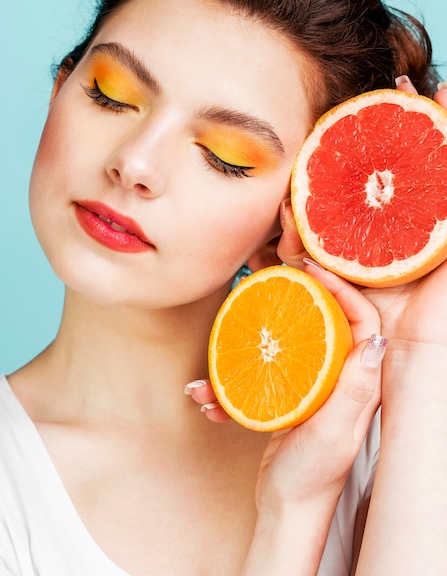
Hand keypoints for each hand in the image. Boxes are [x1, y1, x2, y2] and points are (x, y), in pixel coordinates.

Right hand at [186, 253, 382, 506]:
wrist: (287, 507)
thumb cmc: (313, 476)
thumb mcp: (334, 431)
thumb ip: (355, 387)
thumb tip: (378, 340)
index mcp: (358, 381)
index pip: (362, 320)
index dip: (342, 289)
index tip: (313, 270)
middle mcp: (336, 378)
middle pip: (321, 321)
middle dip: (293, 300)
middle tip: (269, 279)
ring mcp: (309, 386)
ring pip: (279, 348)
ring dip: (242, 353)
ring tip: (211, 368)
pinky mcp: (285, 396)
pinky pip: (256, 377)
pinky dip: (229, 387)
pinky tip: (206, 400)